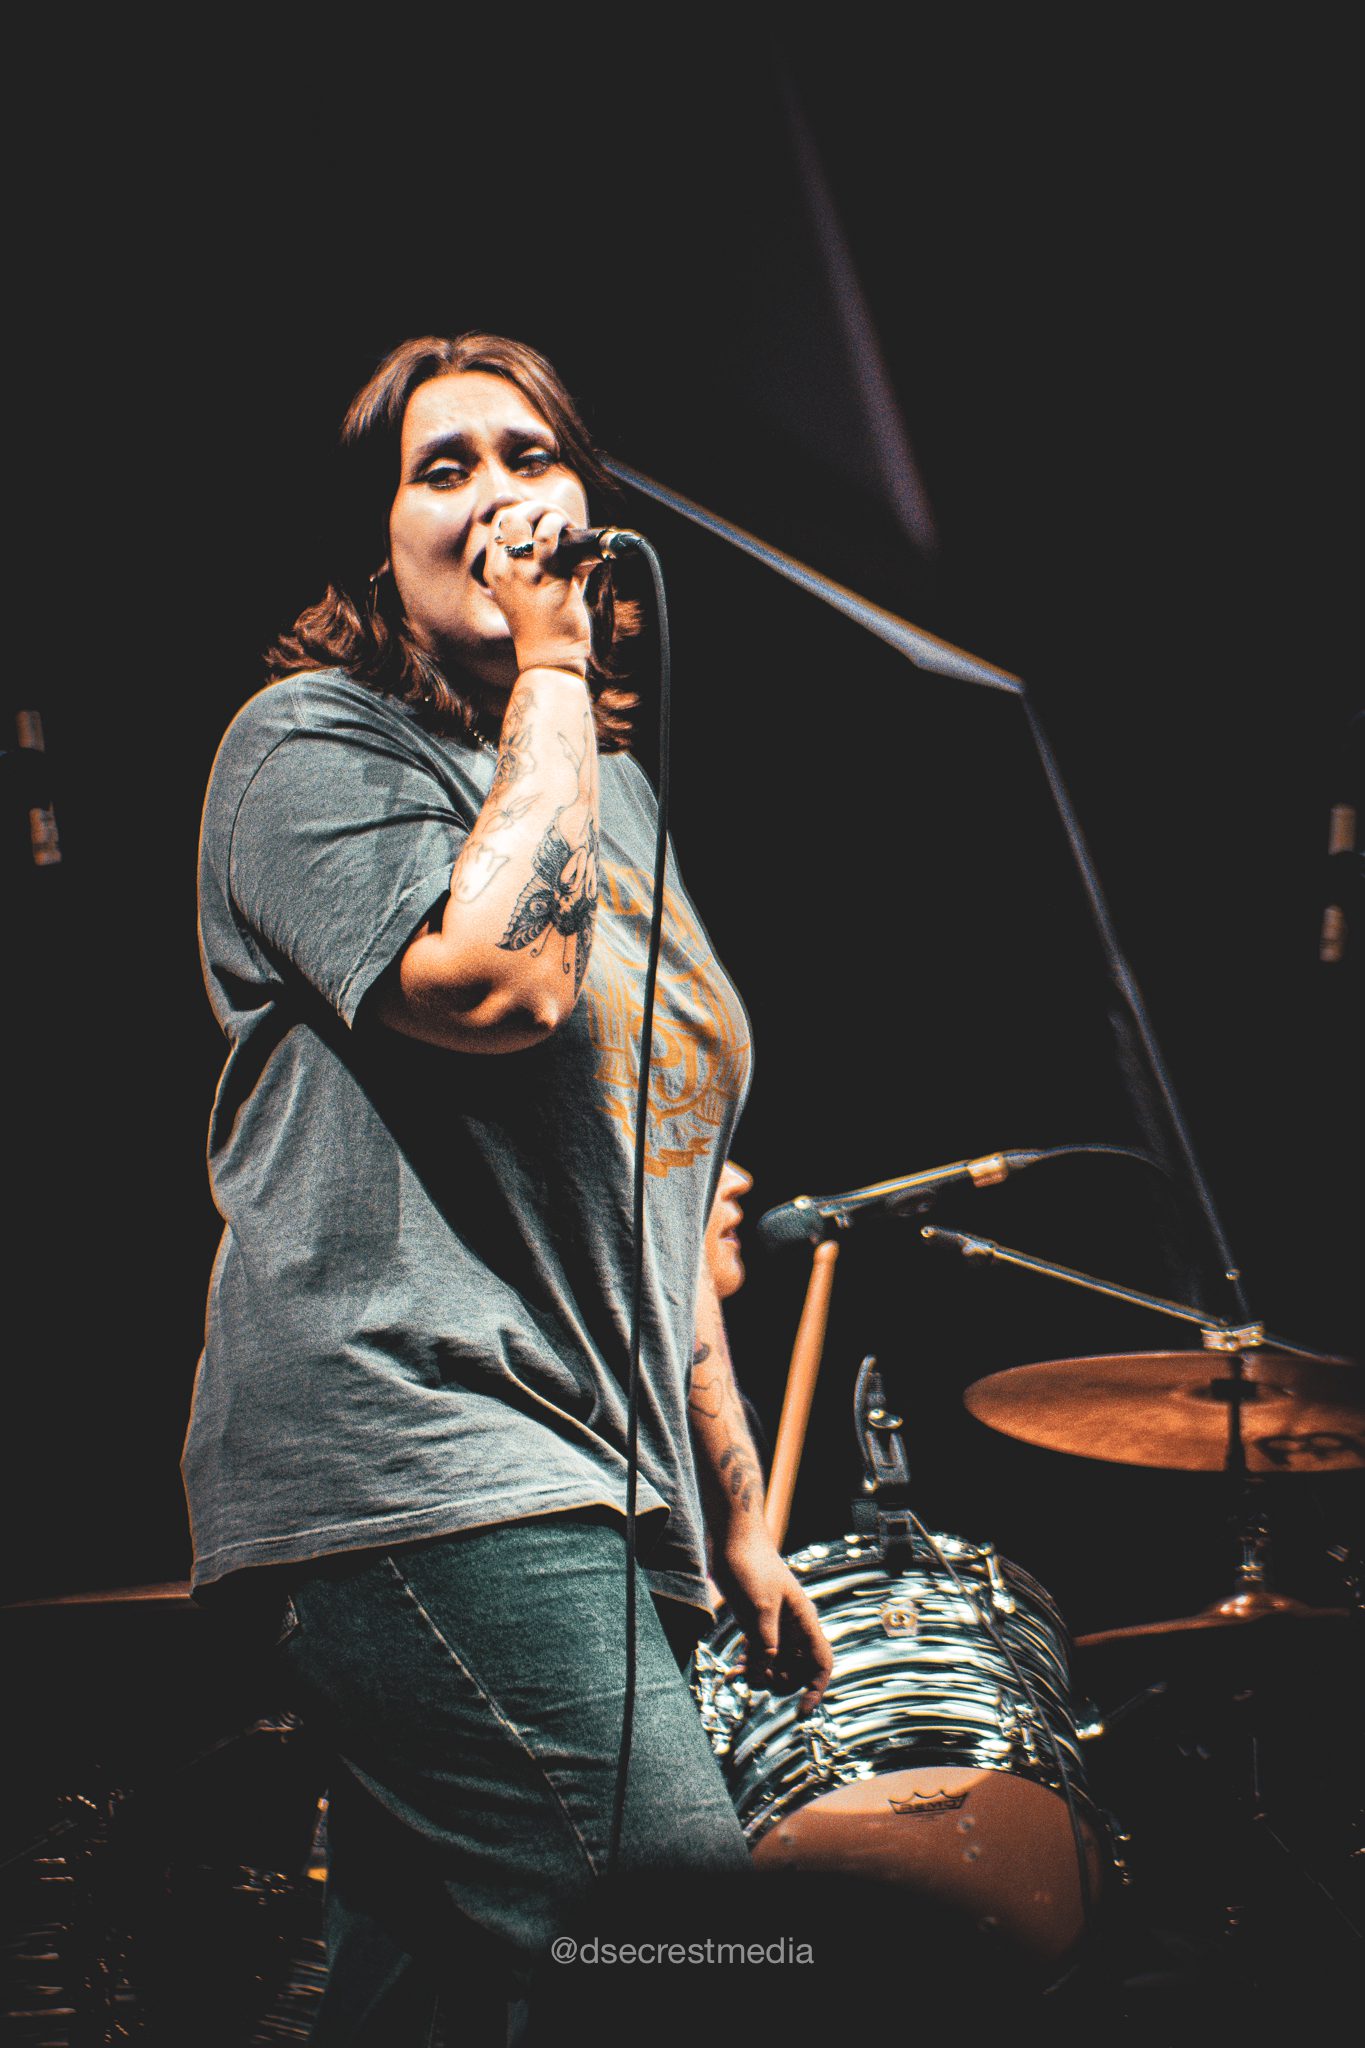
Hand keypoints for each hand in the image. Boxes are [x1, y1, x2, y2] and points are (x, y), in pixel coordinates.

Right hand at [485, 506, 593, 678]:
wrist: (550, 660)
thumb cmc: (547, 630)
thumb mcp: (535, 594)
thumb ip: (551, 567)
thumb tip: (582, 549)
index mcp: (495, 573)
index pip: (498, 523)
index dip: (521, 510)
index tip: (542, 517)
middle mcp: (503, 569)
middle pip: (509, 514)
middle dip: (535, 506)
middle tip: (557, 519)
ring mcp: (521, 572)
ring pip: (525, 517)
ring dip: (550, 511)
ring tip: (566, 525)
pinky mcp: (544, 575)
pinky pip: (549, 534)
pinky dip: (562, 525)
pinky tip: (573, 534)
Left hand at [711, 1530, 833, 1715]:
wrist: (732, 1539)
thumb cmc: (751, 1565)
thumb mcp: (760, 1606)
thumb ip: (766, 1642)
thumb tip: (767, 1672)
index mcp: (804, 1620)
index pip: (821, 1662)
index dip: (816, 1688)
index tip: (802, 1711)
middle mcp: (792, 1627)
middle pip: (798, 1670)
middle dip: (781, 1684)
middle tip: (756, 1681)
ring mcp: (774, 1626)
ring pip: (776, 1665)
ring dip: (761, 1676)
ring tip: (739, 1675)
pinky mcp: (755, 1624)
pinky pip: (759, 1655)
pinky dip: (749, 1666)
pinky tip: (733, 1670)